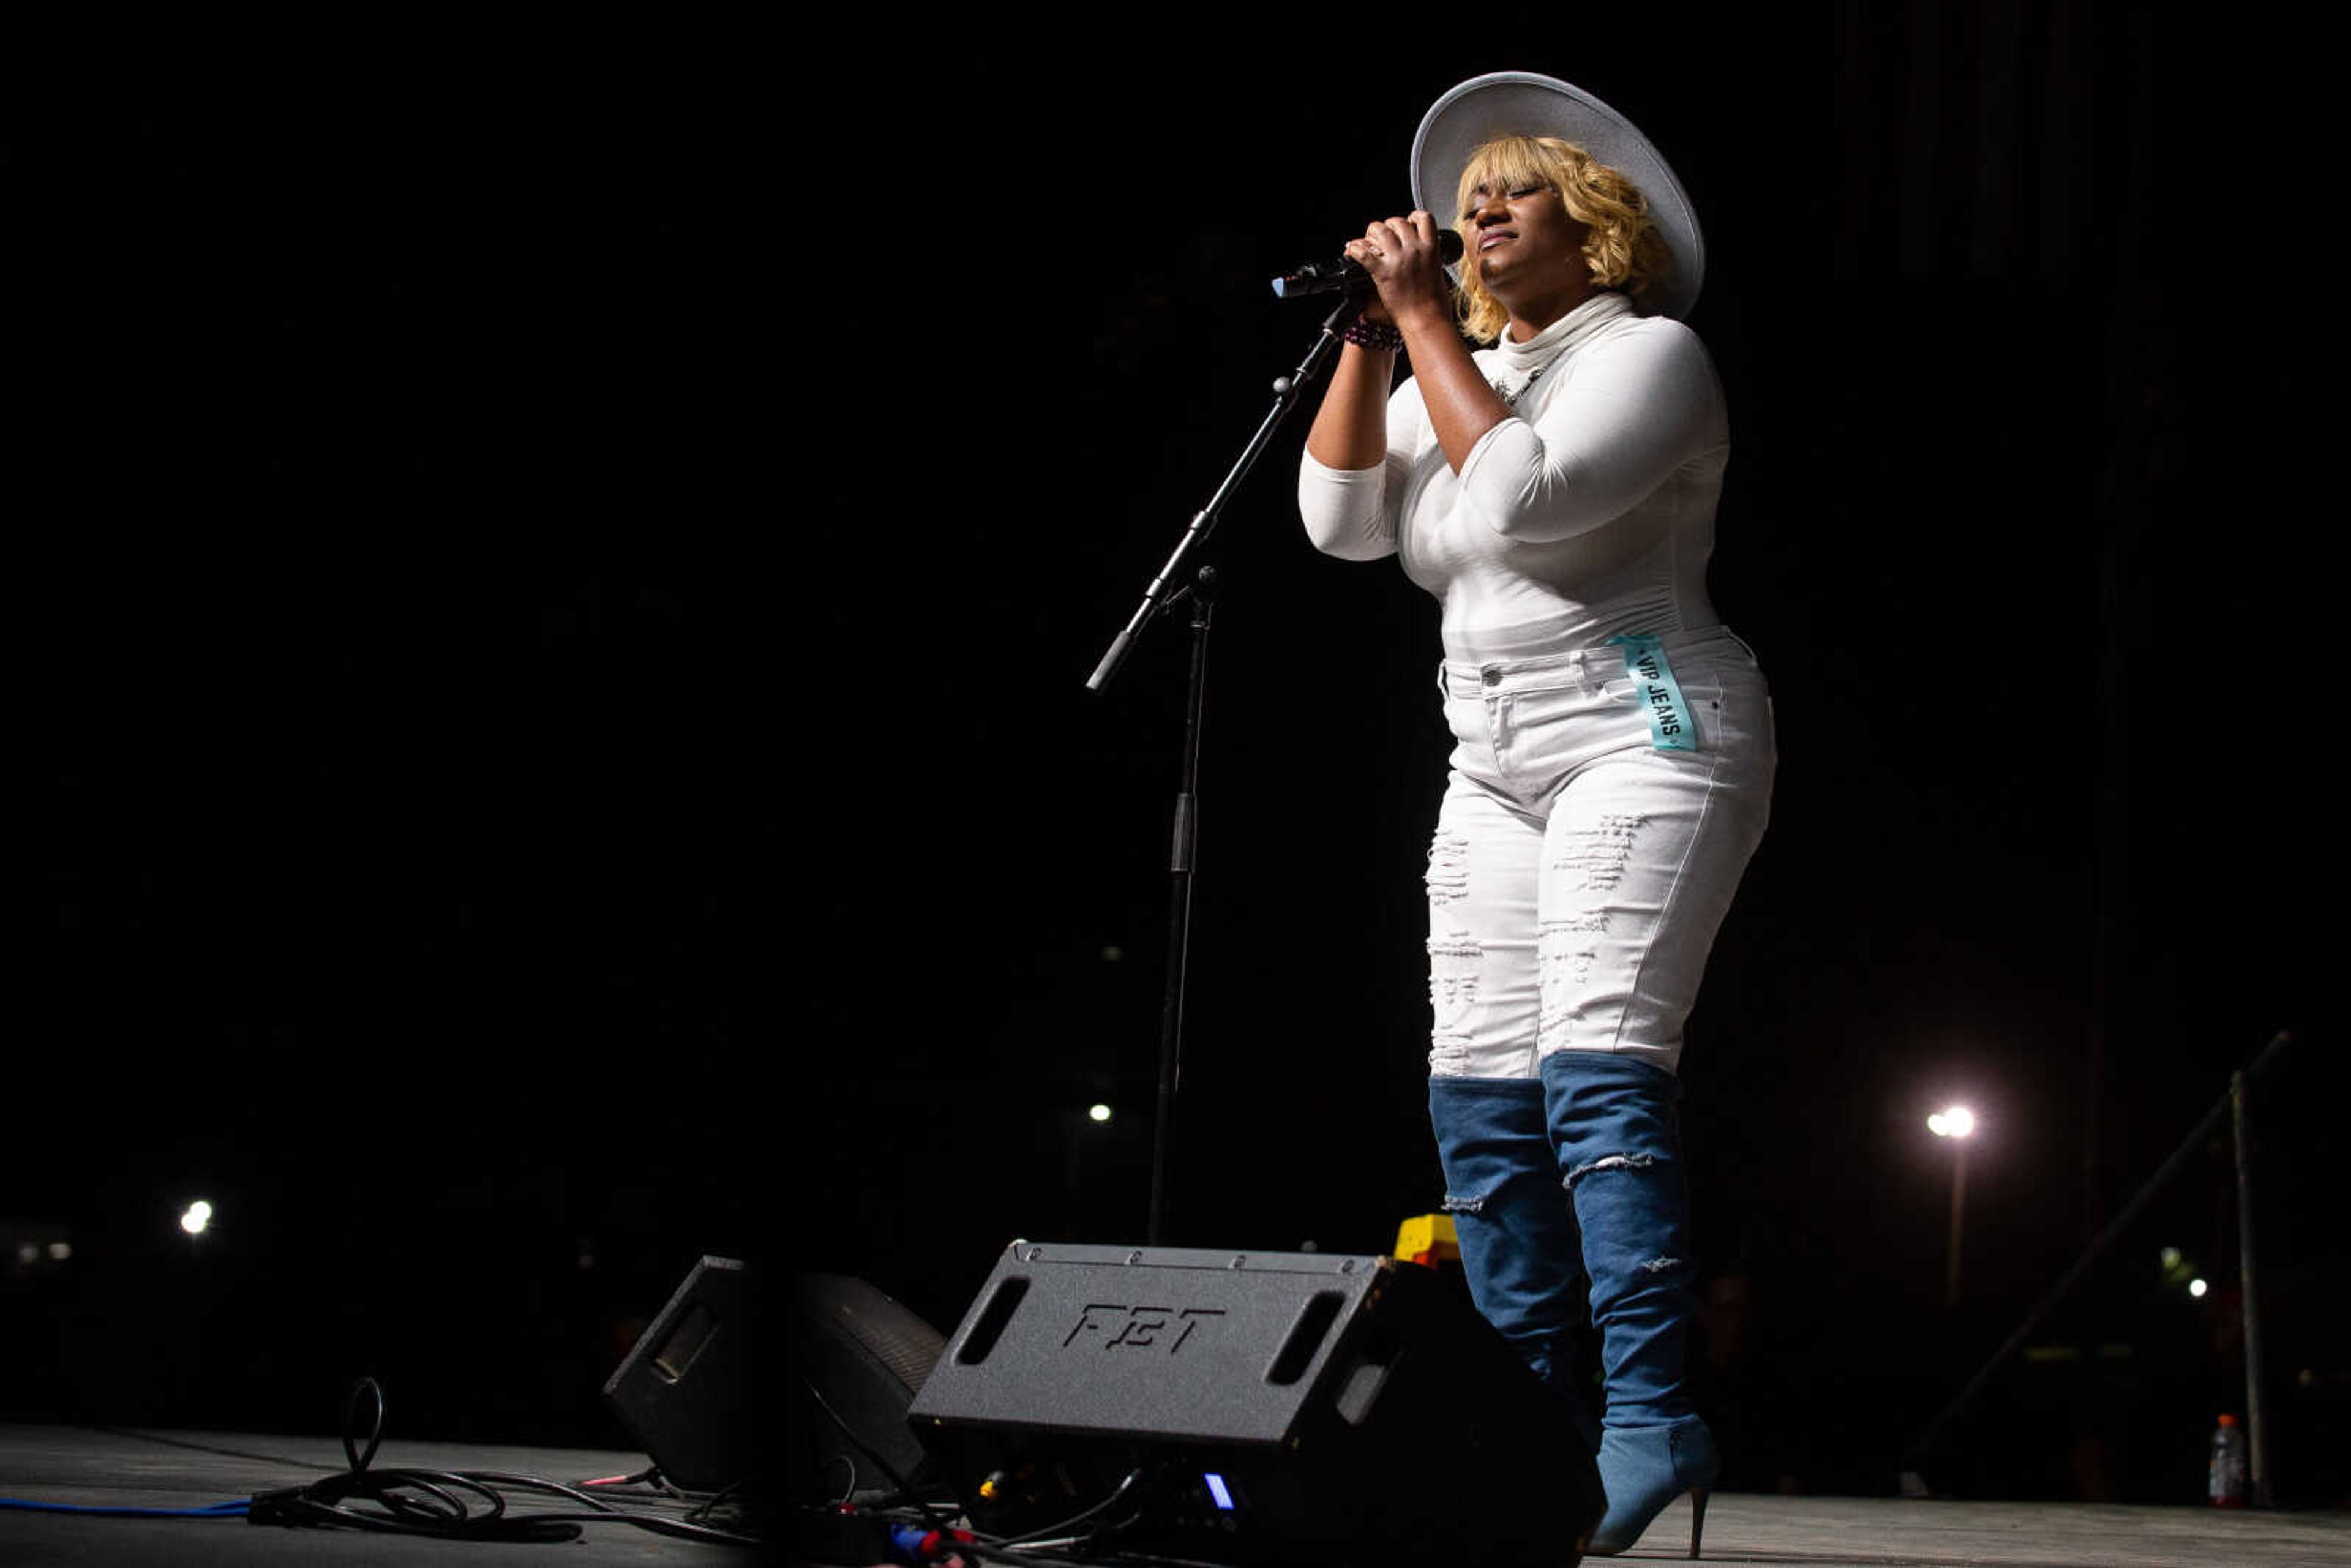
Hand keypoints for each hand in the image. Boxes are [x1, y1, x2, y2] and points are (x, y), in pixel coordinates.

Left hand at [1343, 211, 1450, 331]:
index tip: (1407, 222)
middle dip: (1387, 225)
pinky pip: (1363, 253)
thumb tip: (1424, 256)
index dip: (1413, 217)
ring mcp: (1398, 260)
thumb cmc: (1435, 305)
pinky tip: (1352, 250)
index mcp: (1431, 249)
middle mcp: (1414, 250)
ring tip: (1367, 240)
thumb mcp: (1439, 274)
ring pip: (1380, 232)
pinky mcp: (1382, 273)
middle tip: (1382, 234)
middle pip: (1397, 222)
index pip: (1423, 218)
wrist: (1426, 321)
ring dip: (1371, 234)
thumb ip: (1430, 260)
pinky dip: (1354, 249)